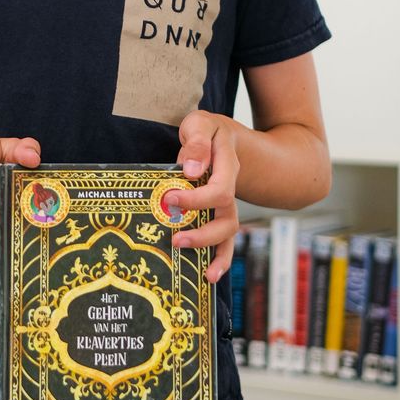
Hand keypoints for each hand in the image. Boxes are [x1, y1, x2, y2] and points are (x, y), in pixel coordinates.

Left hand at [170, 110, 239, 283]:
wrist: (225, 137)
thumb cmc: (206, 130)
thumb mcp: (201, 123)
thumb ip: (197, 142)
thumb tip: (192, 172)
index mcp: (226, 165)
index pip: (219, 188)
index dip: (195, 198)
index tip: (169, 199)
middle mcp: (230, 188)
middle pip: (226, 217)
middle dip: (203, 234)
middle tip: (176, 239)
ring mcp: (227, 204)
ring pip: (228, 232)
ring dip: (214, 251)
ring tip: (203, 273)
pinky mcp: (220, 214)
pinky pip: (225, 239)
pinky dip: (221, 259)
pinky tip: (209, 275)